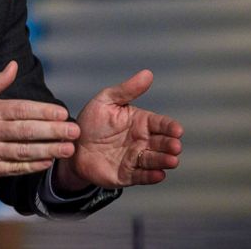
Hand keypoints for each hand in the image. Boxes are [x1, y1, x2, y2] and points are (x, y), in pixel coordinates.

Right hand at [0, 61, 80, 183]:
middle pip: (26, 131)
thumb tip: (14, 66)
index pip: (19, 109)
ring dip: (48, 150)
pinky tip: (47, 162)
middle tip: (74, 131)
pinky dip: (32, 166)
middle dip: (53, 131)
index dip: (42, 111)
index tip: (62, 112)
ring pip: (23, 151)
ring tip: (67, 148)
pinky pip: (13, 168)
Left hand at [56, 70, 182, 190]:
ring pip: (155, 160)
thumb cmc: (92, 122)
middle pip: (162, 143)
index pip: (161, 124)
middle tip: (175, 146)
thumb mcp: (106, 101)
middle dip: (170, 145)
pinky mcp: (127, 175)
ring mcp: (136, 159)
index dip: (170, 127)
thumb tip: (148, 73)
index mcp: (141, 122)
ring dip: (164, 161)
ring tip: (171, 160)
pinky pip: (142, 176)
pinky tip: (159, 174)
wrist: (73, 145)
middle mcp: (142, 141)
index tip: (177, 130)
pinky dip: (151, 176)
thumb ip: (126, 90)